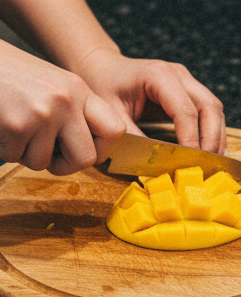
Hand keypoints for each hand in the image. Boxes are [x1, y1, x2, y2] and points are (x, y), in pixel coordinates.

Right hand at [0, 41, 124, 173]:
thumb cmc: (8, 74)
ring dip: (26, 153)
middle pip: (86, 158)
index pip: (115, 130)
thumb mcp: (52, 85)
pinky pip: (17, 157)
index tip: (87, 151)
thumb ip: (74, 113)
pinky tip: (1, 124)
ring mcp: (43, 113)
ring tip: (15, 126)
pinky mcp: (17, 125)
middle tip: (48, 154)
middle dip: (65, 165)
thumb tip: (91, 151)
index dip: (103, 150)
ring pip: (44, 162)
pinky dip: (6, 147)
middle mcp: (66, 101)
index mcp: (78, 90)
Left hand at [75, 50, 226, 153]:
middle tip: (207, 166)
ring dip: (217, 138)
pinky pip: (211, 112)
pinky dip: (213, 133)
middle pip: (210, 107)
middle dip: (212, 140)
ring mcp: (187, 81)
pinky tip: (209, 152)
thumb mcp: (112, 114)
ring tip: (213, 163)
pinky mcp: (191, 90)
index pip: (186, 111)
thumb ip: (136, 138)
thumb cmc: (104, 86)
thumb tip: (159, 164)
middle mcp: (178, 74)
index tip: (191, 164)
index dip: (192, 140)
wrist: (102, 67)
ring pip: (215, 110)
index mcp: (158, 75)